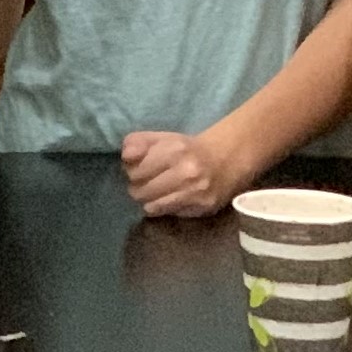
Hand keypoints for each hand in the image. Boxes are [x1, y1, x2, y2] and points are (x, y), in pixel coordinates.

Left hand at [123, 127, 248, 217]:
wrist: (225, 160)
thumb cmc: (186, 149)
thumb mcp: (160, 138)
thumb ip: (137, 142)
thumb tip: (126, 156)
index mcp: (174, 149)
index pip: (135, 171)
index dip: (132, 172)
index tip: (138, 171)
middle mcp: (186, 171)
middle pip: (141, 191)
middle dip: (138, 188)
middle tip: (145, 184)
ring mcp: (196, 192)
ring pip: (152, 206)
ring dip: (149, 200)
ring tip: (156, 192)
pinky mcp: (203, 207)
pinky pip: (168, 213)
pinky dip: (163, 207)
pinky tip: (169, 199)